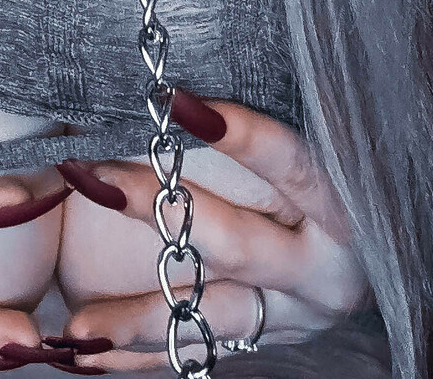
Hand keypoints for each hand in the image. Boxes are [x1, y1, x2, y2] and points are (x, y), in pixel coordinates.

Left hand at [52, 90, 371, 368]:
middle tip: (92, 178)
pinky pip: (197, 353)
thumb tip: (180, 80)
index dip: (238, 134)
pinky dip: (138, 354)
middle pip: (237, 243)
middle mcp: (324, 266)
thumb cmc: (325, 161)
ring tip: (73, 326)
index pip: (288, 161)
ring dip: (136, 317)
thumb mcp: (317, 133)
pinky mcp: (264, 341)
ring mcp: (294, 312)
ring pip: (211, 316)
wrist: (359, 247)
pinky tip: (85, 352)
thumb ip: (256, 114)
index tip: (174, 102)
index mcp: (341, 200)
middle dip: (158, 210)